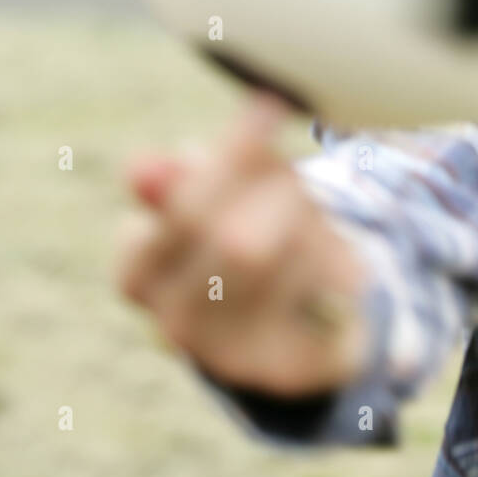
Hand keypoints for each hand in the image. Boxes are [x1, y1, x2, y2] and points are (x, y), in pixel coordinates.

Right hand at [115, 92, 371, 396]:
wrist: (295, 317)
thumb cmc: (246, 230)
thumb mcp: (215, 193)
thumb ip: (183, 180)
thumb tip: (143, 170)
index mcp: (138, 273)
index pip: (180, 208)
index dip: (233, 153)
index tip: (272, 103)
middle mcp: (172, 326)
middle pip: (237, 241)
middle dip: (281, 191)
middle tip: (298, 172)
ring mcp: (229, 358)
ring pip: (287, 269)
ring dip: (312, 222)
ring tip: (315, 215)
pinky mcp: (286, 373)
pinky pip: (325, 298)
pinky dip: (339, 262)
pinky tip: (337, 258)